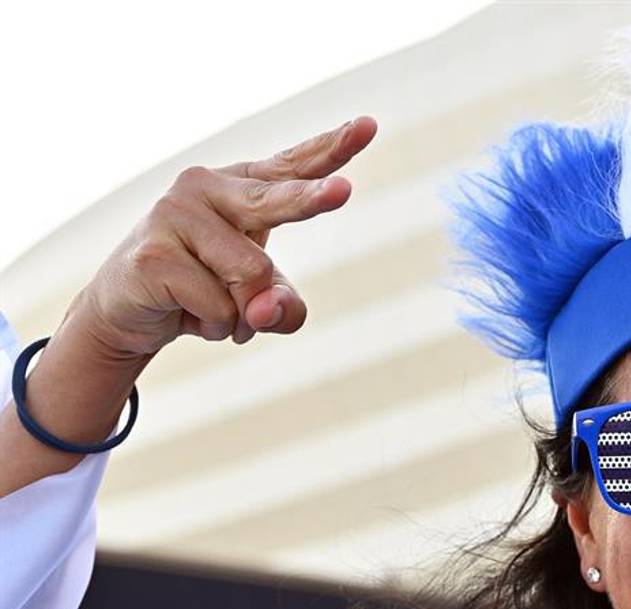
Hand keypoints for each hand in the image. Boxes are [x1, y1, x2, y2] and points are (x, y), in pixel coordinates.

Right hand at [76, 116, 377, 356]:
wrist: (127, 312)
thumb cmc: (203, 293)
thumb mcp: (260, 303)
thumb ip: (283, 307)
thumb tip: (263, 310)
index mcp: (241, 188)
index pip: (292, 166)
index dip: (331, 148)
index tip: (368, 126)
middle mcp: (207, 187)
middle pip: (275, 201)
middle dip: (311, 200)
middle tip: (344, 190)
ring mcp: (176, 214)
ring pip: (254, 275)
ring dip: (243, 313)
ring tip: (214, 309)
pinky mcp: (154, 252)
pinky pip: (220, 305)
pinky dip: (216, 326)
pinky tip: (185, 313)